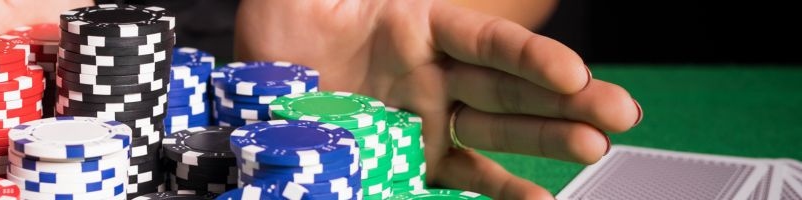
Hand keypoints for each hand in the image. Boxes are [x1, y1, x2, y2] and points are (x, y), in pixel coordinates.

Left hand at [234, 0, 641, 198]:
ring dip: (550, 142)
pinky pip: (461, 180)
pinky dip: (499, 193)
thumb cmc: (277, 35)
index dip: (530, 55)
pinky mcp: (410, 162)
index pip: (487, 40)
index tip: (570, 72)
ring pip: (499, 133)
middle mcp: (434, 74)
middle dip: (567, 97)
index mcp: (418, 26)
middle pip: (511, 85)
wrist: (248, 100)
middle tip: (620, 113)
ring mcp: (426, 121)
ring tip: (594, 152)